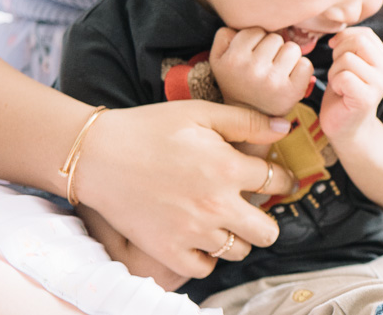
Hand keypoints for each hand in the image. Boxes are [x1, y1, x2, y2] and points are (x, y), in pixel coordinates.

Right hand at [76, 100, 295, 280]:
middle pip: (267, 231)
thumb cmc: (150, 128)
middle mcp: (215, 205)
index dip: (283, 179)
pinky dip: (207, 257)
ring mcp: (192, 232)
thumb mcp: (202, 113)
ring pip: (238, 250)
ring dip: (239, 237)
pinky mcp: (167, 250)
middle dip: (268, 219)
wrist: (98, 155)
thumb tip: (284, 128)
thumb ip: (247, 121)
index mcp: (227, 168)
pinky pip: (204, 268)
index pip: (277, 181)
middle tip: (256, 209)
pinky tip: (202, 239)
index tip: (279, 179)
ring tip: (227, 222)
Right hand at [209, 27, 314, 115]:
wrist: (249, 119)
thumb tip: (246, 19)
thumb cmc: (237, 81)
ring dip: (288, 58)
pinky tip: (288, 80)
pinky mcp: (291, 91)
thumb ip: (225, 35)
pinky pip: (305, 64)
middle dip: (273, 48)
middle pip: (276, 37)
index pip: (255, 30)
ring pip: (292, 48)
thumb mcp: (218, 58)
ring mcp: (272, 81)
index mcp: (231, 59)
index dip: (256, 41)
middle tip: (264, 67)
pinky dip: (300, 70)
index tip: (251, 56)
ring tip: (276, 72)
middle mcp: (250, 69)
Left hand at [318, 27, 382, 141]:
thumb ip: (352, 45)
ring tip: (340, 85)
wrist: (348, 128)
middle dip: (339, 53)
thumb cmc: (344, 93)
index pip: (364, 34)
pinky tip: (340, 94)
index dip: (345, 39)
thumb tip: (337, 32)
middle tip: (338, 71)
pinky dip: (335, 83)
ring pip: (347, 59)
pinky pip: (343, 77)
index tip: (337, 53)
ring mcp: (379, 84)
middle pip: (357, 42)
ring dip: (334, 71)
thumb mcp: (351, 63)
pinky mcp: (367, 98)